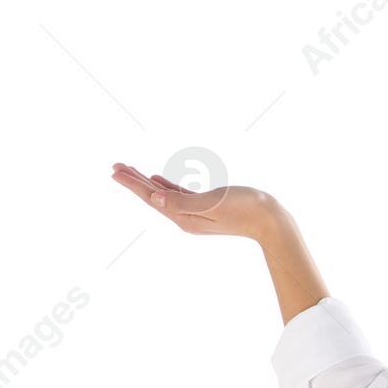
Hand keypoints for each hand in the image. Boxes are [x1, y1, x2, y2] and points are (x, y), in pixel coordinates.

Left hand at [110, 163, 282, 239]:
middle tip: (116, 166)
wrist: (272, 221)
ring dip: (146, 183)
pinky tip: (158, 180)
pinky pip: (179, 196)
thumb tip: (154, 199)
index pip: (153, 198)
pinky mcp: (207, 208)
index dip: (133, 184)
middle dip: (134, 181)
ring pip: (164, 195)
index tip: (115, 170)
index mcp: (185, 218)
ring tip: (129, 170)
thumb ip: (182, 202)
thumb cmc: (246, 209)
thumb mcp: (212, 204)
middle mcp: (187, 218)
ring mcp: (197, 214)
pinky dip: (165, 187)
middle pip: (154, 197)